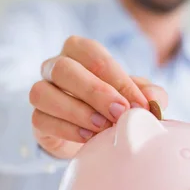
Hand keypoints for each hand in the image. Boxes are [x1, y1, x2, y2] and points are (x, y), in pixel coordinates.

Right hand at [29, 36, 167, 158]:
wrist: (94, 137)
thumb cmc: (115, 107)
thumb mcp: (137, 98)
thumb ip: (149, 94)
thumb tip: (153, 100)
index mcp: (80, 51)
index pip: (95, 56)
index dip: (118, 80)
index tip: (140, 105)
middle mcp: (56, 66)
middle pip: (65, 69)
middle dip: (95, 92)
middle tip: (119, 113)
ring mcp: (41, 91)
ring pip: (45, 93)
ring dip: (77, 112)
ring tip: (102, 128)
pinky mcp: (36, 118)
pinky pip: (41, 119)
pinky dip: (66, 130)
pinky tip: (87, 138)